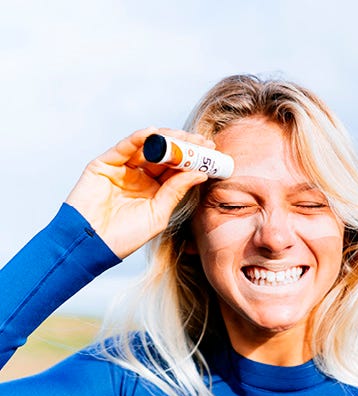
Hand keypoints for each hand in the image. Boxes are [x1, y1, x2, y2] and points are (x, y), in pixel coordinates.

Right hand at [66, 127, 210, 258]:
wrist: (91, 245)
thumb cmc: (124, 237)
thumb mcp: (157, 215)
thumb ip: (175, 192)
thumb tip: (199, 173)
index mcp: (153, 191)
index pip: (176, 170)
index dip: (192, 160)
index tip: (211, 152)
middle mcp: (139, 178)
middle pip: (164, 156)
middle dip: (183, 147)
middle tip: (202, 141)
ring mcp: (122, 169)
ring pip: (147, 148)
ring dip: (166, 140)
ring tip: (184, 137)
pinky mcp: (104, 164)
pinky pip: (124, 147)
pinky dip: (139, 138)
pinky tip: (155, 133)